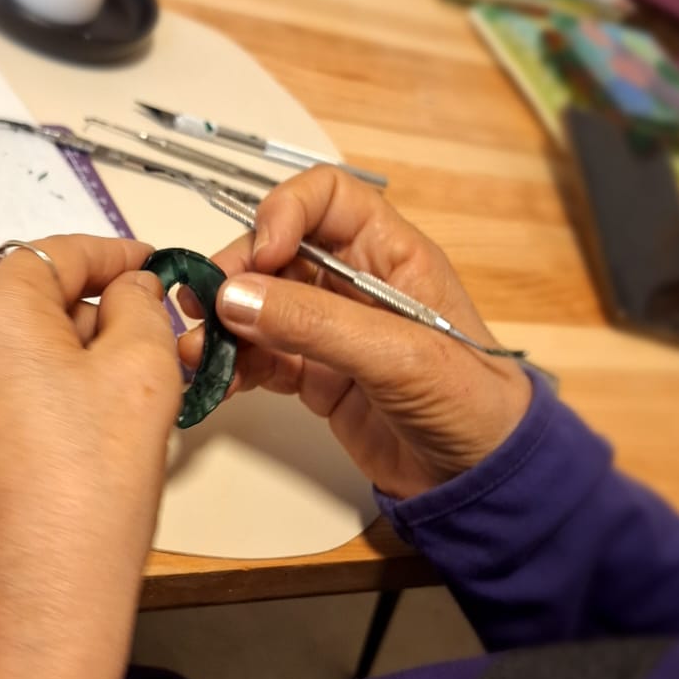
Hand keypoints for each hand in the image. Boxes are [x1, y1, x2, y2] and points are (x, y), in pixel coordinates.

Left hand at [0, 235, 180, 678]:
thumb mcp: (145, 377)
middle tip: (134, 353)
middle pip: (17, 305)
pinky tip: (44, 453)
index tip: (144, 269)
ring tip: (91, 414)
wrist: (27, 613)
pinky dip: (2, 411)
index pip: (59, 255)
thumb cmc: (87, 497)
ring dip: (37, 367)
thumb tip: (129, 289)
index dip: (113, 258)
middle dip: (76, 319)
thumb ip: (141, 309)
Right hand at [181, 167, 530, 498]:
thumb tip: (237, 297)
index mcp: (391, 254)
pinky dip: (233, 364)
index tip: (260, 254)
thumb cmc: (471, 404)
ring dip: (223, 323)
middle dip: (236, 273)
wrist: (481, 480)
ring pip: (259, 305)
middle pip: (277, 250)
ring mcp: (331, 329)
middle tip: (205, 305)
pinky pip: (260, 355)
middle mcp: (355, 282)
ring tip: (197, 351)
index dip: (285, 212)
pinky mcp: (314, 375)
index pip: (326, 198)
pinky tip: (216, 379)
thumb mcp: (399, 355)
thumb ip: (317, 324)